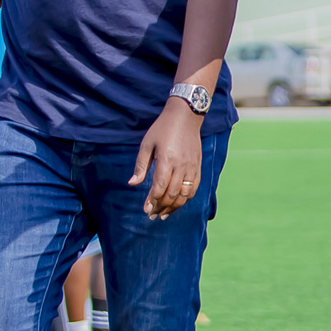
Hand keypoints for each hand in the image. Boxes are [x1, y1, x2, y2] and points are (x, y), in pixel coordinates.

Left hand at [132, 98, 202, 218]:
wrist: (185, 116)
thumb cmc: (162, 129)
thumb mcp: (147, 144)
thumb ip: (141, 165)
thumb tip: (132, 184)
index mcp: (167, 160)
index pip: (160, 187)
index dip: (152, 201)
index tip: (145, 210)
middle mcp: (181, 166)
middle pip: (171, 194)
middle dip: (161, 207)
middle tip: (152, 215)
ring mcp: (191, 167)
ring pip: (184, 194)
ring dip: (174, 207)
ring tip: (164, 214)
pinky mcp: (197, 167)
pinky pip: (193, 188)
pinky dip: (185, 199)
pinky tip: (177, 203)